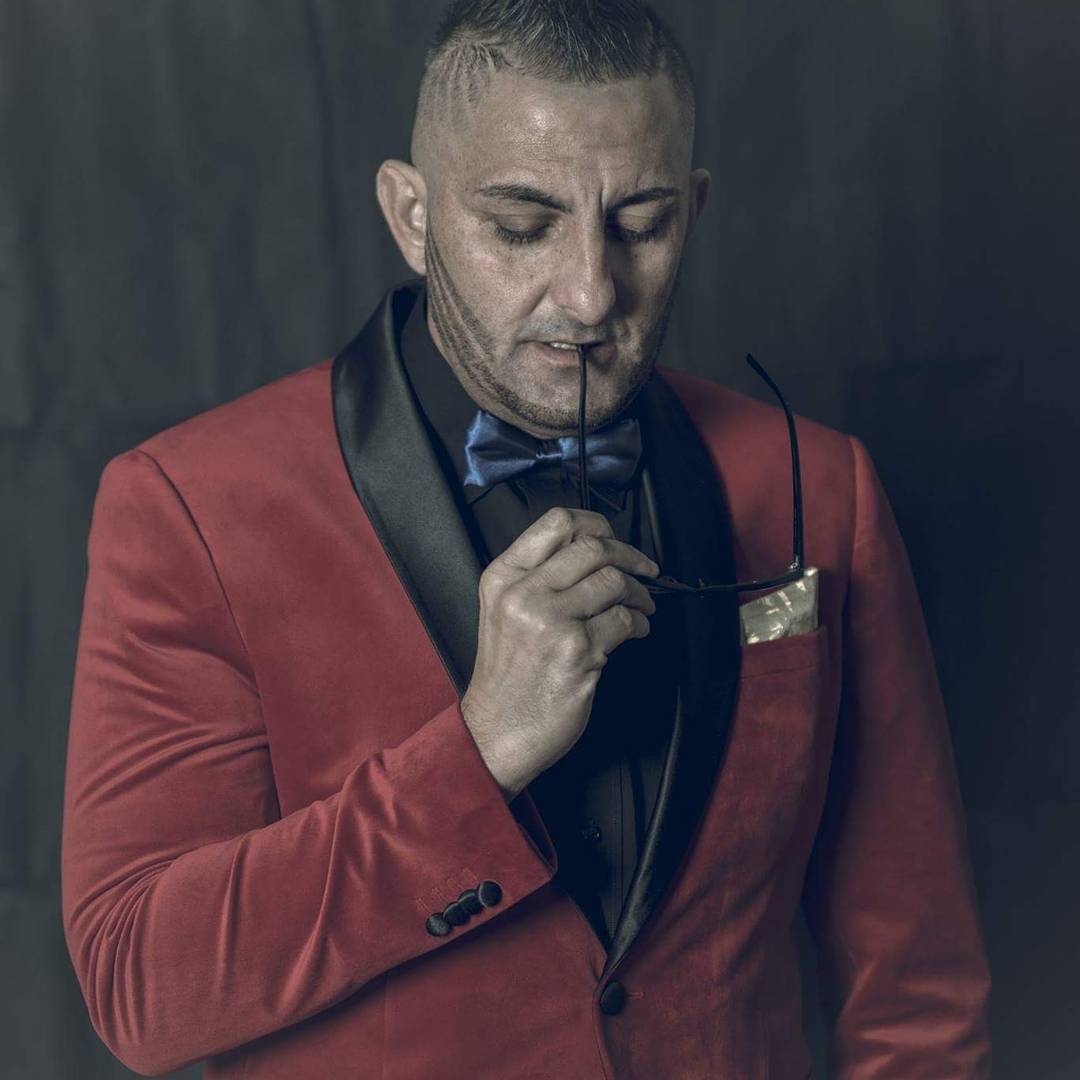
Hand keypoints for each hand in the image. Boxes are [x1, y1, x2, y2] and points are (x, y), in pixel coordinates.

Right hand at [461, 506, 659, 801]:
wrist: (496, 732)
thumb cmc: (507, 675)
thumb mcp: (502, 611)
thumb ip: (536, 577)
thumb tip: (594, 549)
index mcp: (502, 577)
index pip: (556, 523)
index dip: (595, 523)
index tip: (613, 536)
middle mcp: (523, 594)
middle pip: (593, 547)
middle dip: (630, 555)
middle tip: (645, 569)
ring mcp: (550, 622)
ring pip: (614, 581)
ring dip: (640, 592)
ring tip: (643, 605)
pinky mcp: (577, 652)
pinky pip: (625, 621)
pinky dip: (640, 623)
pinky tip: (636, 631)